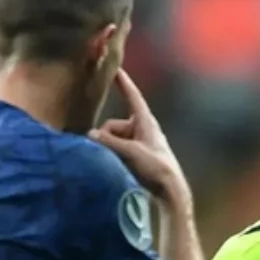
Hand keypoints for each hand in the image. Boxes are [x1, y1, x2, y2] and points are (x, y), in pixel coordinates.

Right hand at [90, 69, 187, 199]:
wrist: (169, 191)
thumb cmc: (156, 168)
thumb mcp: (131, 152)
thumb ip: (109, 142)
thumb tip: (90, 135)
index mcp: (145, 122)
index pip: (132, 96)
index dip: (123, 82)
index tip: (116, 68)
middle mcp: (140, 129)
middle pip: (111, 126)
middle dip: (105, 137)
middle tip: (106, 154)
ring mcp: (137, 143)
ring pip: (110, 140)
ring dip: (107, 149)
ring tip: (114, 165)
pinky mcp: (134, 156)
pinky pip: (114, 150)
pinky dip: (110, 156)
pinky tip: (111, 167)